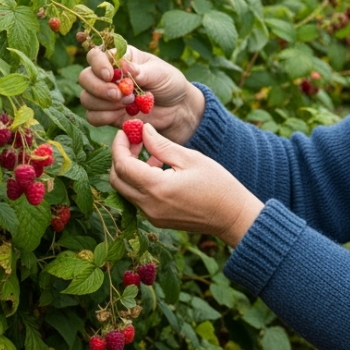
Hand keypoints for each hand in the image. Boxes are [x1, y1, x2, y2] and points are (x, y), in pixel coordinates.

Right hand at [78, 44, 204, 143]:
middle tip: (119, 95)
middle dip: (98, 87)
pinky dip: (104, 117)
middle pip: (85, 77)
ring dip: (104, 104)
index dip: (98, 64)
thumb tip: (124, 65)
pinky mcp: (108, 115)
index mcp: (120, 59)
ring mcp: (106, 96)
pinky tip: (122, 115)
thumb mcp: (161, 74)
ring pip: (86, 98)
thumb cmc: (170, 84)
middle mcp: (108, 76)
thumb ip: (142, 71)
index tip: (110, 75)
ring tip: (129, 103)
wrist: (178, 110)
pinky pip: (92, 117)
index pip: (96, 55)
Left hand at [109, 123, 263, 246]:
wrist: (232, 216)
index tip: (126, 131)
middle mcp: (149, 205)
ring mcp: (152, 215)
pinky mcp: (157, 220)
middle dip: (120, 157)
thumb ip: (161, 145)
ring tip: (152, 154)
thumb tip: (142, 130)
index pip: (122, 164)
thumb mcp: (190, 158)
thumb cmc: (217, 184)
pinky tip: (159, 170)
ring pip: (126, 190)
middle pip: (117, 179)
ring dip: (130, 170)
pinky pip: (138, 199)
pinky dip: (140, 182)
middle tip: (135, 141)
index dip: (119, 145)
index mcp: (156, 187)